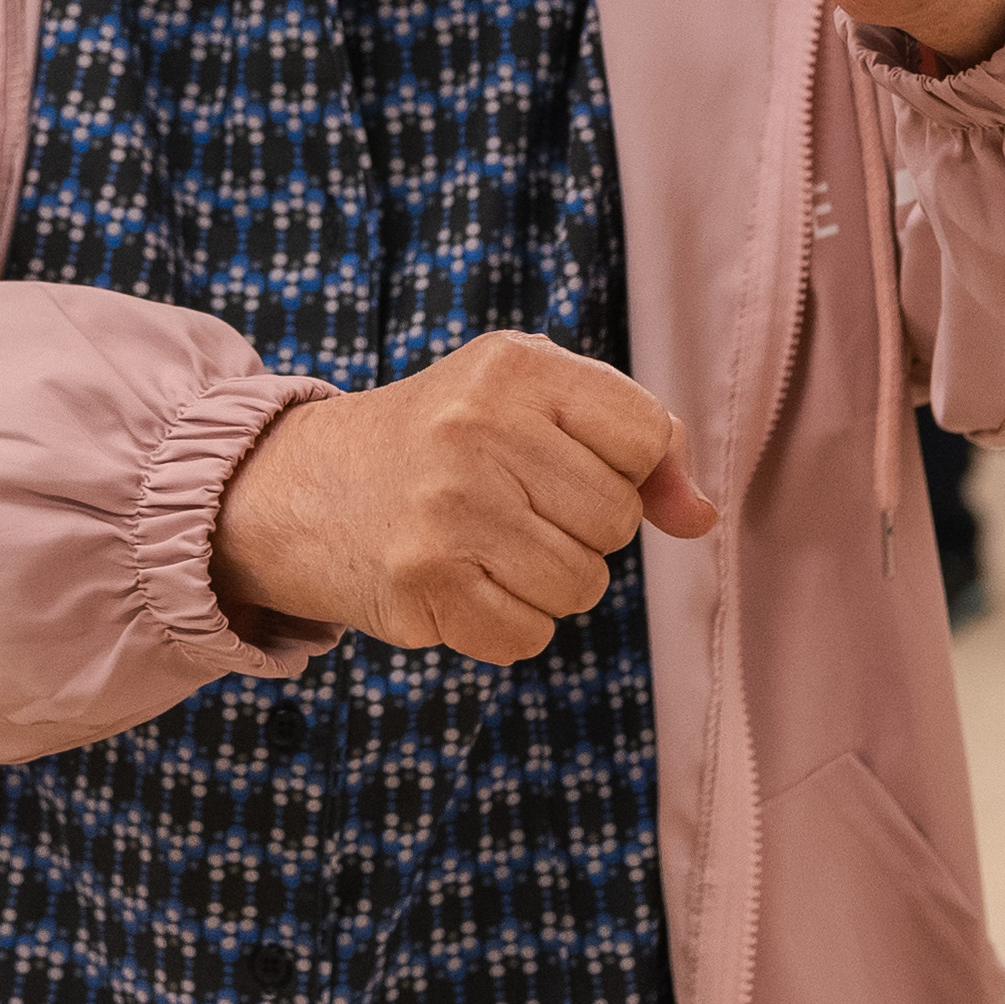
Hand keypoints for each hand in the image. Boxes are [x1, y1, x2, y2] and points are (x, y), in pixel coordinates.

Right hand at [212, 333, 718, 665]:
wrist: (303, 488)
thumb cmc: (446, 443)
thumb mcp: (533, 404)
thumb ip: (637, 446)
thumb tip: (701, 517)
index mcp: (514, 367)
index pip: (645, 438)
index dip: (621, 468)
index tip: (562, 462)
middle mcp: (477, 429)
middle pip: (617, 522)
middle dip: (579, 530)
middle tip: (507, 507)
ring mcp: (447, 510)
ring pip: (580, 586)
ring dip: (545, 584)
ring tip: (484, 546)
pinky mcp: (423, 585)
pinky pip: (529, 636)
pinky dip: (506, 625)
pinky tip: (460, 584)